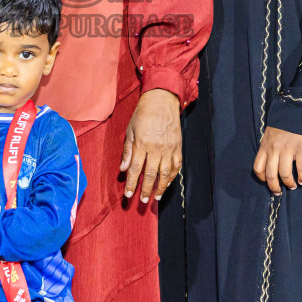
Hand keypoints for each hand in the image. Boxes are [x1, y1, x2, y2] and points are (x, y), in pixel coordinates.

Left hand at [121, 88, 181, 202]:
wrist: (162, 101)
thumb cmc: (143, 115)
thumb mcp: (130, 130)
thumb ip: (127, 151)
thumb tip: (123, 169)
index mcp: (142, 144)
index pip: (136, 169)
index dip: (132, 184)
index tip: (129, 195)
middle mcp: (156, 148)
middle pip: (151, 175)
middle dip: (146, 190)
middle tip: (142, 201)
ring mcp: (169, 148)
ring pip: (166, 173)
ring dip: (161, 187)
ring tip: (156, 197)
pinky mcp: (178, 147)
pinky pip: (176, 166)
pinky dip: (172, 176)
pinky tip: (168, 183)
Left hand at [253, 127, 301, 192]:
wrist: (297, 110)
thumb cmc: (284, 123)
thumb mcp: (270, 133)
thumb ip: (269, 146)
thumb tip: (270, 161)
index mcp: (265, 146)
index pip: (257, 167)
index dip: (261, 178)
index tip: (267, 183)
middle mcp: (274, 149)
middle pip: (270, 174)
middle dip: (274, 187)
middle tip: (278, 192)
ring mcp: (287, 149)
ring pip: (284, 174)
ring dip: (289, 183)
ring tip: (292, 186)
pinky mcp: (301, 149)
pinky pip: (301, 168)